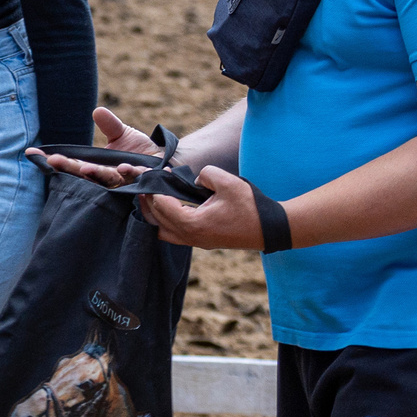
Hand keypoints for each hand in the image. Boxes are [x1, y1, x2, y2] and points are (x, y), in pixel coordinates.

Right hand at [27, 106, 160, 187]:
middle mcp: (108, 177)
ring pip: (108, 179)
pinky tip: (126, 167)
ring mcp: (125, 182)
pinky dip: (131, 173)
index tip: (33, 153)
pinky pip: (136, 178)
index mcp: (98, 166)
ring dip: (97, 174)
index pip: (73, 163)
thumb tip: (97, 110)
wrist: (169, 163)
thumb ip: (109, 125)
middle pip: (84, 174)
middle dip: (69, 168)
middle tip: (53, 161)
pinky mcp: (143, 183)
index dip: (55, 159)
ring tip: (86, 169)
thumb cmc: (141, 151)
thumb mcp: (122, 134)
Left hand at [143, 165, 270, 249]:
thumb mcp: (228, 182)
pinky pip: (173, 234)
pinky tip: (168, 207)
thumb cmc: (250, 206)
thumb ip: (205, 174)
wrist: (270, 228)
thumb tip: (193, 179)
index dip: (154, 189)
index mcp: (193, 224)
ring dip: (154, 214)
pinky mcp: (202, 242)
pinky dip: (165, 222)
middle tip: (146, 183)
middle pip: (156, 220)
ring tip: (153, 196)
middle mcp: (191, 237)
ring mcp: (196, 242)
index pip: (162, 206)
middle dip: (149, 201)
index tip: (152, 174)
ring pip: (162, 231)